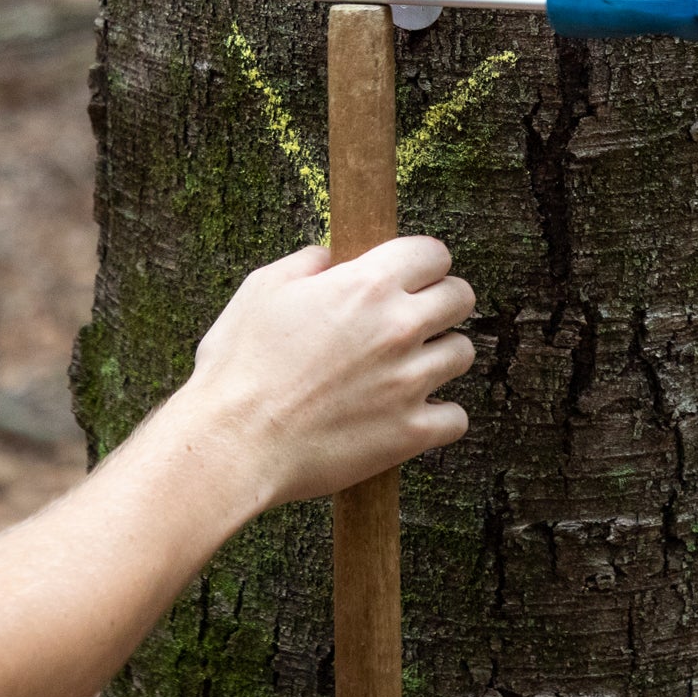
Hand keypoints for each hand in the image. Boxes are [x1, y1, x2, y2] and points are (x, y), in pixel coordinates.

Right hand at [166, 238, 475, 510]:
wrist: (235, 443)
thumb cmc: (239, 366)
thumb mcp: (262, 290)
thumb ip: (306, 263)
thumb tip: (329, 258)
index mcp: (366, 285)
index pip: (432, 253)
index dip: (423, 261)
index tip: (415, 274)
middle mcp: (398, 328)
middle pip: (460, 297)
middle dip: (442, 300)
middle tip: (419, 315)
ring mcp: (409, 382)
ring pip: (462, 353)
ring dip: (440, 354)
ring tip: (410, 364)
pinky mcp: (410, 432)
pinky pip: (456, 416)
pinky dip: (439, 414)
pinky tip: (413, 411)